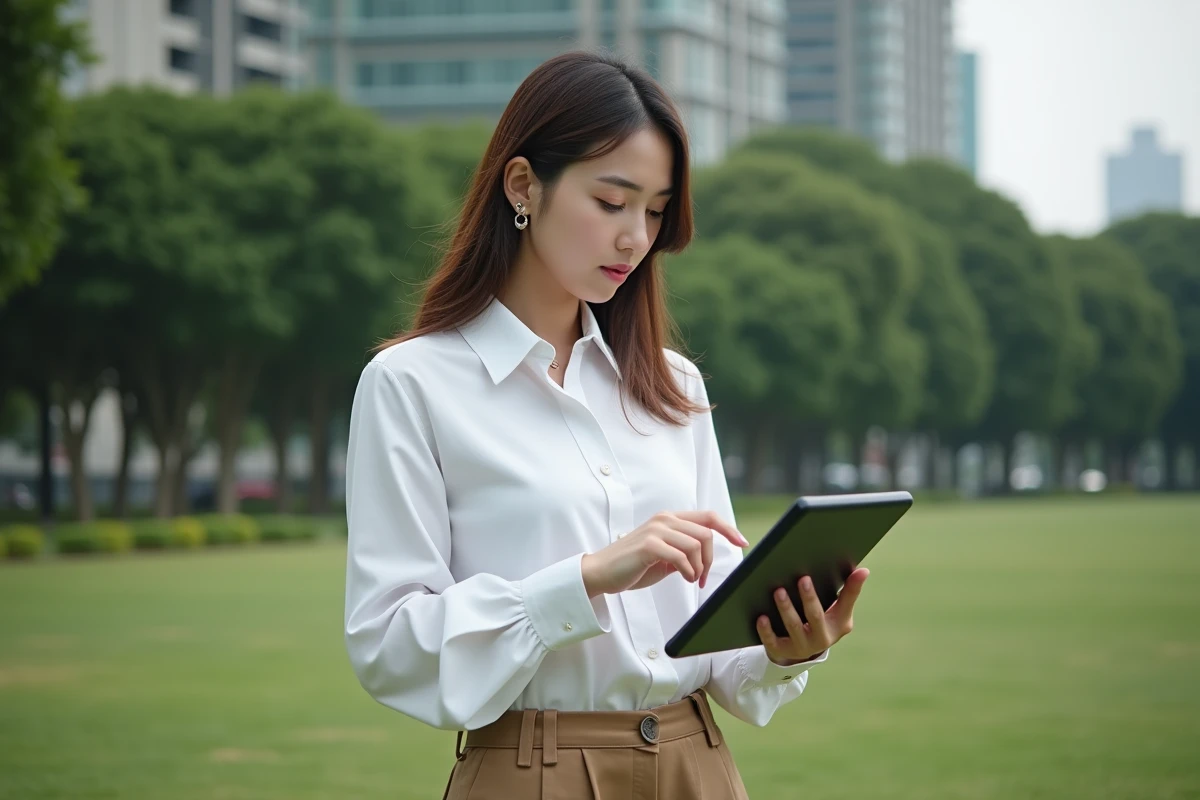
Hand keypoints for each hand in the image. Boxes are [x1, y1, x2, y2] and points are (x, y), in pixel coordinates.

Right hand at [581, 511, 748, 596]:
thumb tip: (706, 558)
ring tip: (691, 579)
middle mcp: (664, 519)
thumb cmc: (633, 566)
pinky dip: (689, 571)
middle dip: (711, 559)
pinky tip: (684, 579)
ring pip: (696, 545)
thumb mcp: (664, 557)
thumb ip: (683, 551)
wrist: (601, 573)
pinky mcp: (649, 545)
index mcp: (669, 519)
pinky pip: (681, 557)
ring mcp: (656, 530)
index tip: (742, 542)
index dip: (728, 528)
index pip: (708, 517)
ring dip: (699, 567)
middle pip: (706, 533)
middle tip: (702, 578)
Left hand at [756, 568, 869, 664]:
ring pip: (793, 627)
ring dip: (786, 609)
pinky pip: (773, 643)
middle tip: (801, 579)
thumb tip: (864, 571)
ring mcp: (801, 647)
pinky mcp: (782, 652)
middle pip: (814, 617)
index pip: (839, 607)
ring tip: (779, 592)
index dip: (837, 592)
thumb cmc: (825, 622)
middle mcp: (821, 640)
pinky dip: (766, 631)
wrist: (805, 649)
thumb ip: (850, 591)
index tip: (817, 576)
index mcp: (837, 626)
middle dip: (808, 598)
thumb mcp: (840, 611)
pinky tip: (761, 617)